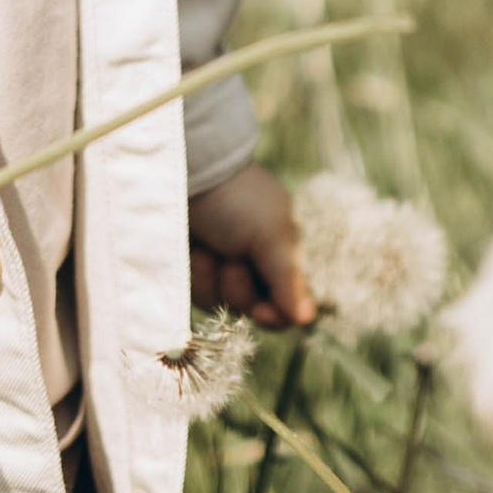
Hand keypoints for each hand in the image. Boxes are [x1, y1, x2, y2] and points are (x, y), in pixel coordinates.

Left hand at [186, 163, 314, 327]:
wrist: (185, 174)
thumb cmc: (237, 199)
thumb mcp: (269, 234)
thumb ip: (287, 279)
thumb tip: (306, 319)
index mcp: (283, 253)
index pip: (288, 304)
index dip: (276, 314)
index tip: (261, 311)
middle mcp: (255, 263)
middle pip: (252, 309)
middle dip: (239, 289)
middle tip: (232, 259)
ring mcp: (221, 266)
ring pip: (221, 303)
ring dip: (213, 278)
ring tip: (209, 248)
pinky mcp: (193, 268)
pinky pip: (197, 293)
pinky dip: (195, 274)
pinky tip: (193, 251)